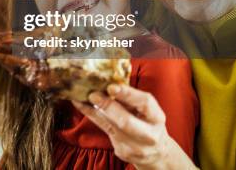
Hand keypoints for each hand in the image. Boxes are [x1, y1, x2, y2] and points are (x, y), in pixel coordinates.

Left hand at [72, 84, 193, 169]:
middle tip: (92, 94)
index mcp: (156, 118)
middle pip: (125, 121)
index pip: (144, 103)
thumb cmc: (148, 124)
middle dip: (107, 106)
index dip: (127, 94)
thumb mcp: (147, 111)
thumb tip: (108, 81)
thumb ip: (131, 99)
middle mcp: (148, 135)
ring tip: (79, 98)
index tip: (111, 86)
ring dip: (93, 110)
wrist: (156, 153)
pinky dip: (92, 117)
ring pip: (110, 126)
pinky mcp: (122, 152)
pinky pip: (104, 131)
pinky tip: (82, 106)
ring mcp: (134, 147)